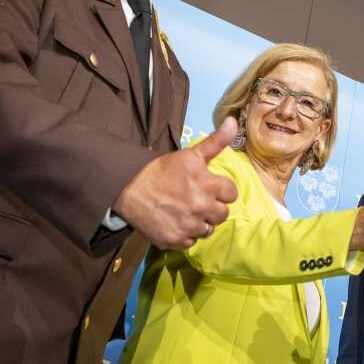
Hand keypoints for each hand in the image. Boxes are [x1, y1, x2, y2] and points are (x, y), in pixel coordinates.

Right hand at [112, 117, 239, 248]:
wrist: (130, 187)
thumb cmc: (163, 170)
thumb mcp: (191, 154)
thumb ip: (217, 141)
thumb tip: (233, 121)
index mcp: (209, 185)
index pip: (232, 194)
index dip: (221, 190)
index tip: (208, 187)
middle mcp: (201, 207)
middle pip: (222, 214)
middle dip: (212, 207)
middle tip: (196, 199)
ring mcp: (188, 226)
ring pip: (208, 229)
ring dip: (200, 222)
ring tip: (185, 210)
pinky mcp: (175, 240)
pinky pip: (191, 242)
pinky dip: (185, 234)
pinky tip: (175, 221)